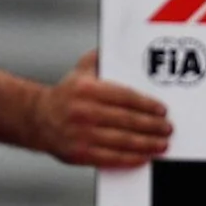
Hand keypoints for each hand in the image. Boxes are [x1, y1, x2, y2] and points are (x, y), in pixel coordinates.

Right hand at [35, 51, 172, 168]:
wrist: (37, 119)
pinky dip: (130, 159)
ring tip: (162, 144)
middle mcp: (83, 111)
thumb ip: (100, 58)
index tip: (162, 111)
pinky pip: (110, 158)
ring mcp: (80, 134)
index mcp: (86, 89)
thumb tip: (120, 47)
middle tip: (168, 128)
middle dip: (152, 126)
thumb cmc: (66, 95)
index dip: (147, 105)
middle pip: (128, 120)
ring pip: (122, 141)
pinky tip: (144, 157)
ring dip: (147, 144)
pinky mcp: (79, 153)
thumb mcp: (80, 71)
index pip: (125, 97)